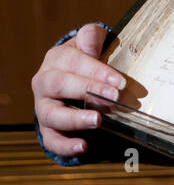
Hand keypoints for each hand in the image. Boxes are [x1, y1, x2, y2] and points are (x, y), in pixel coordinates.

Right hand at [32, 23, 125, 157]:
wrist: (73, 79)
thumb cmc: (87, 59)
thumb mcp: (90, 42)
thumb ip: (91, 38)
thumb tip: (91, 46)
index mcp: (56, 58)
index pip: (73, 61)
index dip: (96, 71)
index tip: (119, 82)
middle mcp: (44, 82)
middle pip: (59, 84)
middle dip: (87, 90)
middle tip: (113, 98)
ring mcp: (43, 106)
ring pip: (51, 114)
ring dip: (74, 119)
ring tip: (97, 121)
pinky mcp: (47, 128)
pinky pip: (50, 140)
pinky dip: (65, 146)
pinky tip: (83, 146)